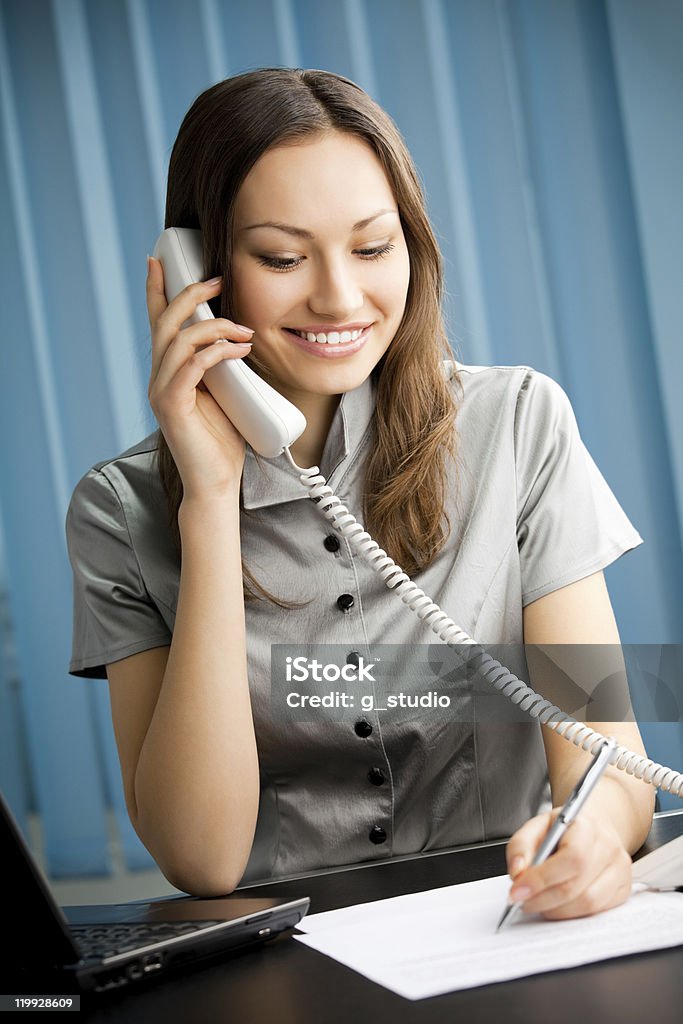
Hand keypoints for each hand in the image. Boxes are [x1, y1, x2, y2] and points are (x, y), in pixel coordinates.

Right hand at [146, 256, 254, 498]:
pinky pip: (190, 367)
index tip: (160, 259)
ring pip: (177, 341)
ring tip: (244, 329)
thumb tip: (240, 338)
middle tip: (217, 279)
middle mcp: (158, 378)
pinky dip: (216, 352)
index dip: (156, 290)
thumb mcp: (226, 393)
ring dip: (214, 327)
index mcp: (168, 373)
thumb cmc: (223, 442)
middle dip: (189, 295)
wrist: (217, 483)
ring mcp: (161, 392)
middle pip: (165, 323)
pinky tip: (239, 349)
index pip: (158, 324)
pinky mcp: (171, 407)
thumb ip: (223, 368)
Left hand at [505, 809, 632, 919]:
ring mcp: (620, 871)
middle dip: (542, 899)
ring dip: (556, 910)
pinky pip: (596, 912)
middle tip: (522, 901)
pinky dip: (571, 913)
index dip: (542, 878)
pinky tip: (556, 904)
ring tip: (537, 902)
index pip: (571, 858)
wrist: (595, 826)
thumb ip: (521, 845)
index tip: (518, 890)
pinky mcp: (622, 890)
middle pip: (577, 885)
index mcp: (587, 825)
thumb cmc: (564, 828)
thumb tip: (517, 873)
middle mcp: (609, 848)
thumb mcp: (538, 825)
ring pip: (587, 904)